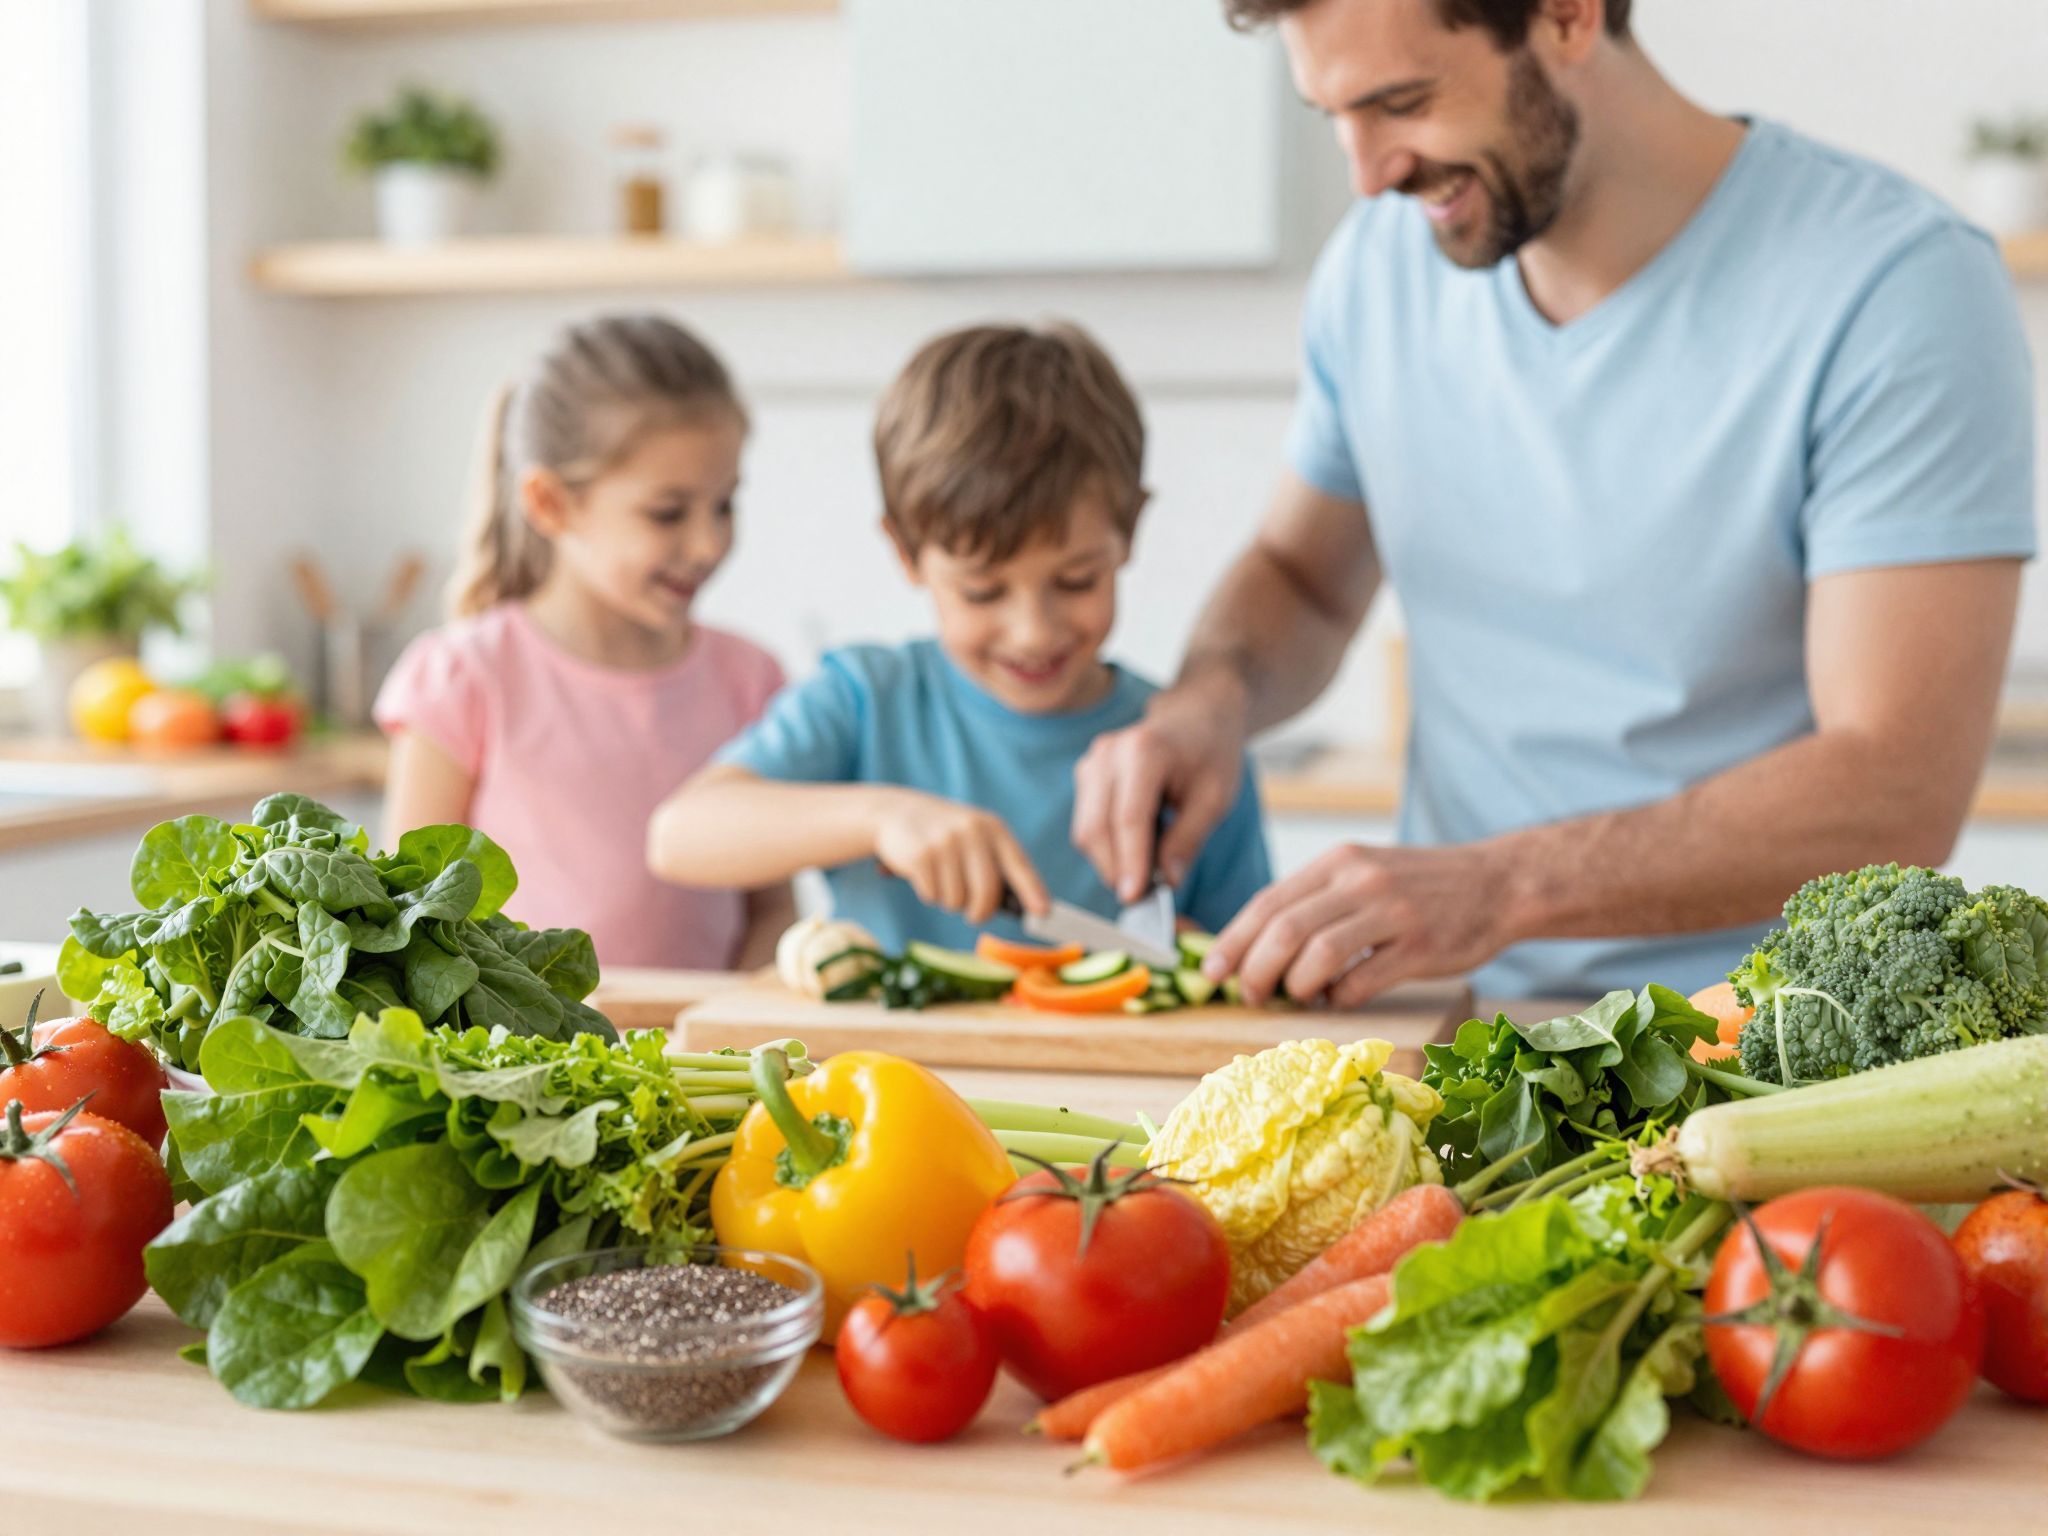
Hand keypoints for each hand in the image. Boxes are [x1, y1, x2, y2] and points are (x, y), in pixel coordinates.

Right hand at [873, 791, 1050, 925]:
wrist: (895, 812)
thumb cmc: (945, 836)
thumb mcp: (974, 837)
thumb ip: (997, 866)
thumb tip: (1026, 906)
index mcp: (992, 828)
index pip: (1018, 864)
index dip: (1032, 891)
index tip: (1043, 913)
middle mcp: (972, 831)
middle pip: (987, 892)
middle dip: (979, 911)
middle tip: (973, 914)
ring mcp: (945, 842)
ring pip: (957, 900)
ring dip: (949, 900)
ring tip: (941, 878)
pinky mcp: (921, 855)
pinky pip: (933, 896)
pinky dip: (929, 894)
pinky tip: (923, 874)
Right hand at [1072, 685, 1246, 902]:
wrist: (1196, 715)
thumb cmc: (1211, 753)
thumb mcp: (1215, 799)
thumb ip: (1188, 840)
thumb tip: (1166, 883)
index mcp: (1144, 751)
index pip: (1128, 819)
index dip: (1130, 863)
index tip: (1136, 898)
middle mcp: (1108, 754)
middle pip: (1096, 828)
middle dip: (1115, 870)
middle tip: (1144, 897)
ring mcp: (1092, 762)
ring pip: (1086, 830)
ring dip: (1109, 861)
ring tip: (1145, 872)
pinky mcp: (1087, 775)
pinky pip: (1087, 823)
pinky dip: (1107, 846)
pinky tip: (1136, 849)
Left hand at [1205, 841, 1519, 1005]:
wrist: (1498, 883)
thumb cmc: (1420, 887)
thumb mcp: (1363, 873)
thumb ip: (1317, 901)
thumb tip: (1256, 947)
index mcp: (1338, 862)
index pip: (1269, 902)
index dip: (1234, 941)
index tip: (1211, 972)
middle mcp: (1360, 881)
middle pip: (1284, 930)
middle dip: (1254, 970)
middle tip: (1249, 995)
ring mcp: (1392, 913)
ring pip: (1318, 955)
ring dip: (1294, 986)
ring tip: (1295, 997)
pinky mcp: (1420, 947)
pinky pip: (1361, 980)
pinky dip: (1338, 997)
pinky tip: (1338, 998)